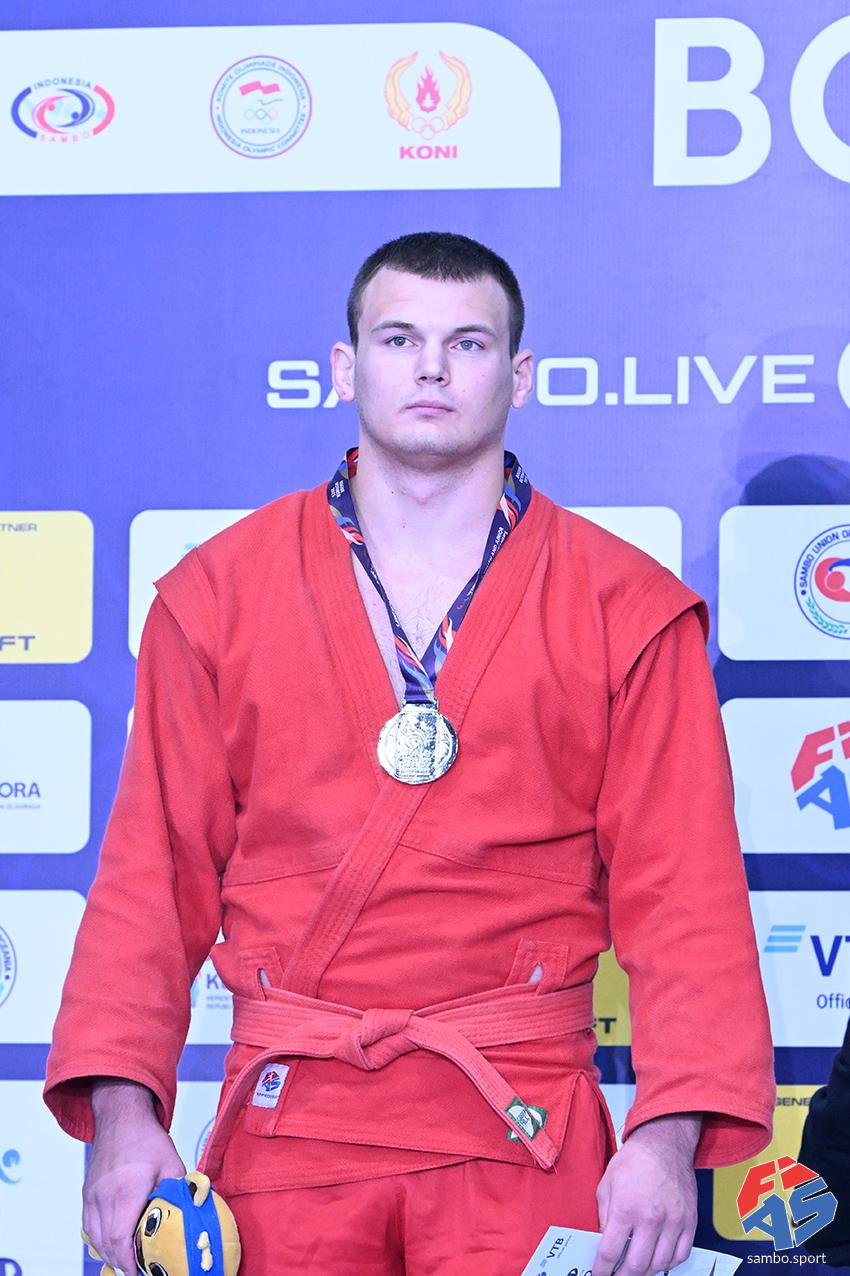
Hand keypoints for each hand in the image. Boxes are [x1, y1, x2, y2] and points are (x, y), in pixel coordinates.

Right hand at [82, 1079, 185, 1275]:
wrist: (121, 1116)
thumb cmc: (147, 1138)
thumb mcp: (172, 1163)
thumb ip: (180, 1190)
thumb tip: (192, 1211)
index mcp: (127, 1189)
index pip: (120, 1238)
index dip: (129, 1262)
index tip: (140, 1271)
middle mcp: (104, 1195)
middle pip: (106, 1244)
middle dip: (121, 1262)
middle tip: (139, 1269)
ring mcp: (92, 1195)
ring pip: (94, 1238)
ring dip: (109, 1253)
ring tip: (128, 1261)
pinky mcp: (87, 1193)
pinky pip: (88, 1226)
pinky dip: (99, 1240)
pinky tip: (113, 1244)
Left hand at [592, 1113, 700, 1275]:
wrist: (664, 1145)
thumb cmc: (633, 1161)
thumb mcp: (607, 1185)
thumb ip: (604, 1217)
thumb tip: (604, 1242)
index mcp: (626, 1207)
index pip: (610, 1252)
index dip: (602, 1269)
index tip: (598, 1275)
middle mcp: (651, 1218)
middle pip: (636, 1265)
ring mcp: (673, 1221)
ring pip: (659, 1264)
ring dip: (645, 1272)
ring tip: (636, 1269)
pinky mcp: (689, 1221)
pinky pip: (680, 1255)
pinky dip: (668, 1264)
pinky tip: (657, 1261)